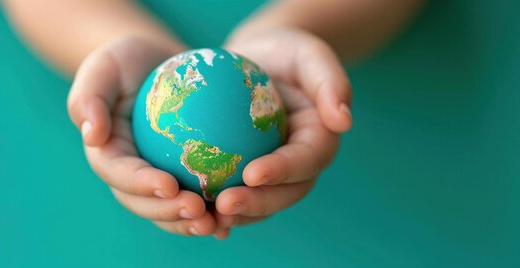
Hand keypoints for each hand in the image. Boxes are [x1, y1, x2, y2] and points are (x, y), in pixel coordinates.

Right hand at [67, 37, 216, 235]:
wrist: (158, 64)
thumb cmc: (127, 60)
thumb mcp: (104, 66)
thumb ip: (89, 96)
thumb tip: (92, 135)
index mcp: (107, 153)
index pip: (120, 174)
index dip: (142, 185)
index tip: (169, 185)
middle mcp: (129, 174)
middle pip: (144, 203)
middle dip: (169, 213)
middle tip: (199, 210)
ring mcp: (155, 179)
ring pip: (170, 211)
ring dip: (190, 223)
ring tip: (217, 224)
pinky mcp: (182, 177)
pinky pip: (197, 199)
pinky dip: (213, 212)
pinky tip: (234, 217)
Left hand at [213, 29, 352, 237]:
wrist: (256, 62)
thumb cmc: (283, 51)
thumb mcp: (308, 54)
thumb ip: (330, 81)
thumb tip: (344, 121)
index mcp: (320, 139)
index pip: (307, 160)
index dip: (283, 171)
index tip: (252, 174)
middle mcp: (301, 164)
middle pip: (286, 193)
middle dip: (257, 204)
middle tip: (224, 204)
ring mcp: (275, 174)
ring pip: (261, 203)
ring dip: (236, 214)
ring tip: (206, 217)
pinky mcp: (249, 175)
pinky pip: (236, 194)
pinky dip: (217, 207)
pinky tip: (191, 213)